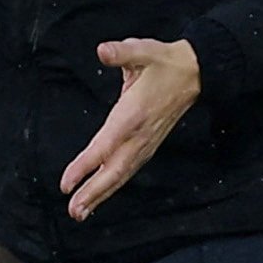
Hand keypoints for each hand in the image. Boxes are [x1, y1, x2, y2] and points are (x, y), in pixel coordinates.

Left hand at [60, 38, 201, 220]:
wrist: (196, 72)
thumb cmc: (165, 62)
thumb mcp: (144, 50)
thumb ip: (122, 52)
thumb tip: (104, 51)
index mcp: (132, 115)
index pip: (104, 146)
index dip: (85, 166)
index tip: (66, 183)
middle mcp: (139, 135)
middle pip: (114, 171)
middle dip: (93, 192)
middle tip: (73, 211)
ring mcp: (146, 143)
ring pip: (122, 175)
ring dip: (101, 194)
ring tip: (80, 212)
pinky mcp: (149, 144)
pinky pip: (129, 169)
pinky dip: (114, 185)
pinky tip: (102, 195)